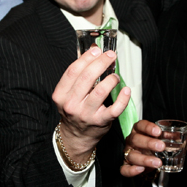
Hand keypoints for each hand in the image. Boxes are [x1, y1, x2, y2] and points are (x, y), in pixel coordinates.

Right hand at [52, 46, 128, 164]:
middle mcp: (71, 104)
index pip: (73, 71)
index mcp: (61, 95)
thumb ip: (79, 75)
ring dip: (111, 79)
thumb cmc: (75, 111)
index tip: (96, 50)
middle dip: (101, 63)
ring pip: (100, 91)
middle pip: (87, 78)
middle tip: (110, 55)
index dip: (86, 58)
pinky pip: (114, 109)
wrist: (76, 136)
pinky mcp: (100, 122)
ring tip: (115, 75)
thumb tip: (93, 51)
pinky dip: (123, 98)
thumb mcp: (68, 94)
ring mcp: (86, 114)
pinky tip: (125, 90)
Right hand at [119, 119, 186, 177]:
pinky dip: (131, 170)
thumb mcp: (162, 140)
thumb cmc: (153, 145)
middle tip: (161, 147)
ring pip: (131, 155)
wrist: (145, 159)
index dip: (148, 127)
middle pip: (136, 139)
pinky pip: (124, 169)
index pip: (141, 125)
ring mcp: (128, 153)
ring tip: (158, 163)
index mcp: (139, 130)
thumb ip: (173, 140)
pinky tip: (141, 170)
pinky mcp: (126, 165)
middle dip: (149, 143)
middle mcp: (132, 140)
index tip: (158, 131)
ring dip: (145, 159)